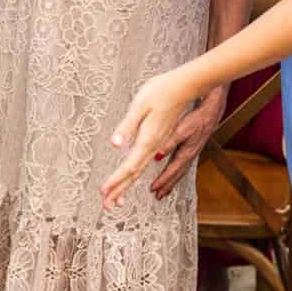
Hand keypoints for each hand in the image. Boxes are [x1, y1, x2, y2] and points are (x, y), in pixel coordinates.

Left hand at [100, 68, 204, 209]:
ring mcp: (161, 144)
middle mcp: (156, 146)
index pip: (129, 166)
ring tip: (118, 199)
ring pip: (143, 170)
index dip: (116, 181)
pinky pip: (149, 164)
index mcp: (149, 140)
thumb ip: (128, 126)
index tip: (103, 193)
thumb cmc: (162, 91)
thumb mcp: (140, 105)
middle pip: (135, 173)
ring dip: (129, 185)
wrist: (187, 86)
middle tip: (107, 205)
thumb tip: (115, 144)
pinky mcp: (163, 139)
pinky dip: (140, 175)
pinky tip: (139, 179)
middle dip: (120, 189)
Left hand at [148, 86, 226, 198]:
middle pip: (178, 174)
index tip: (154, 189)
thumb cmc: (197, 115)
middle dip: (167, 184)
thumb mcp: (182, 128)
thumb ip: (169, 142)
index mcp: (187, 151)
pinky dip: (177, 170)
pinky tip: (174, 171)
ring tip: (164, 189)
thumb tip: (157, 156)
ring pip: (182, 169)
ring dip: (172, 180)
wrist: (212, 107)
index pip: (173, 170)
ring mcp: (194, 149)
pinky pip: (184, 162)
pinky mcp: (194, 144)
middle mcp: (191, 153)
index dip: (163, 181)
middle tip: (158, 195)